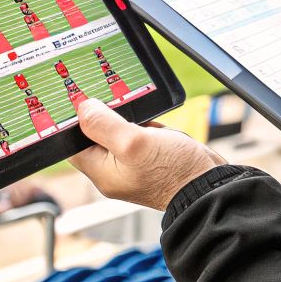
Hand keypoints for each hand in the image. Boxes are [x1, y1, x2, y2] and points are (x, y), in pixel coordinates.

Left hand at [69, 97, 225, 210]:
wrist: (209, 185)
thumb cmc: (175, 172)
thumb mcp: (134, 143)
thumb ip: (104, 125)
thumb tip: (83, 108)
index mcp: (101, 171)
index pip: (72, 144)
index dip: (72, 122)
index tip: (78, 100)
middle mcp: (113, 169)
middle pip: (93, 136)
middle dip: (99, 116)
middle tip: (106, 96)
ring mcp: (132, 163)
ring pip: (116, 132)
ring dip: (122, 117)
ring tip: (130, 107)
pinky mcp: (150, 156)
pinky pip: (136, 133)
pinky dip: (140, 121)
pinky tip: (148, 117)